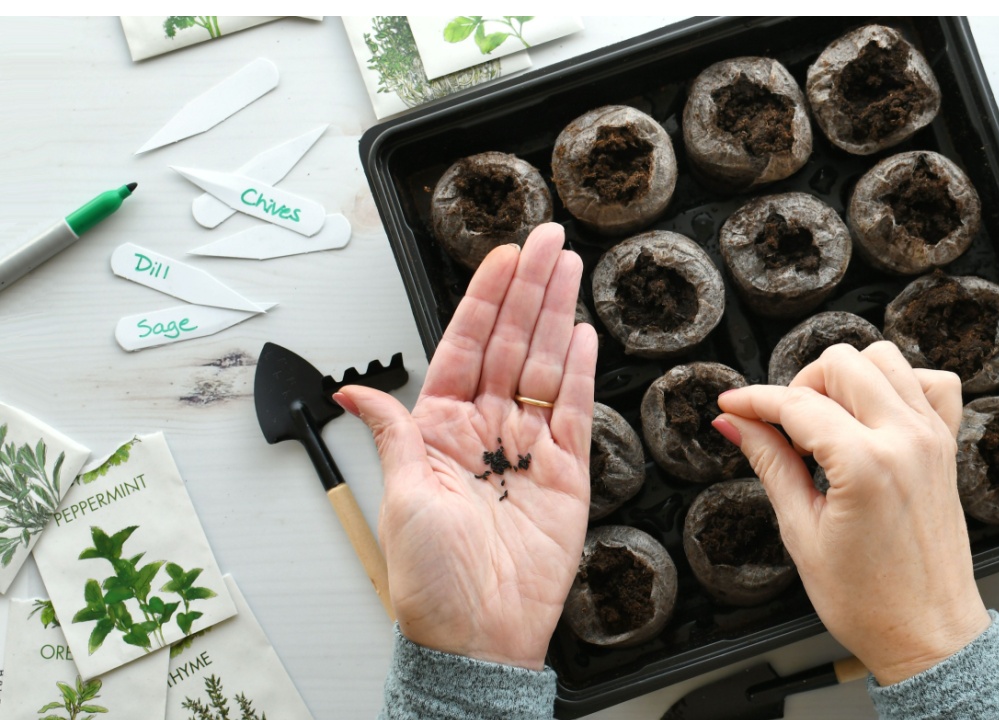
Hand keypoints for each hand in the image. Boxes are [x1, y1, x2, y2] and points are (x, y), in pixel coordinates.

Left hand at [334, 224, 595, 670]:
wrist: (478, 634)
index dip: (484, 299)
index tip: (502, 257)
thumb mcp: (400, 496)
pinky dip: (579, 368)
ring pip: (544, 363)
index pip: (464, 345)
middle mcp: (484, 430)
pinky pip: (572, 408)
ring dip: (557, 313)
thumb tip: (351, 393)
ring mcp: (528, 447)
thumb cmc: (431, 579)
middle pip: (509, 343)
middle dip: (529, 289)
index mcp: (439, 428)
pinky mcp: (566, 471)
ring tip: (569, 266)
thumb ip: (392, 433)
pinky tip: (583, 331)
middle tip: (548, 240)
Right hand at [713, 341, 988, 684]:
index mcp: (866, 465)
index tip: (731, 406)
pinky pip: (932, 382)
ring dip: (846, 378)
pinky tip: (873, 413)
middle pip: (841, 364)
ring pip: (885, 359)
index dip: (753, 401)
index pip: (796, 404)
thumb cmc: (869, 602)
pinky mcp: (946, 446)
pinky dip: (899, 383)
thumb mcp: (801, 532)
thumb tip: (735, 424)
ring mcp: (932, 439)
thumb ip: (769, 463)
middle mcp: (905, 440)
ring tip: (825, 419)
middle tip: (782, 426)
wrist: (927, 634)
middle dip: (800, 385)